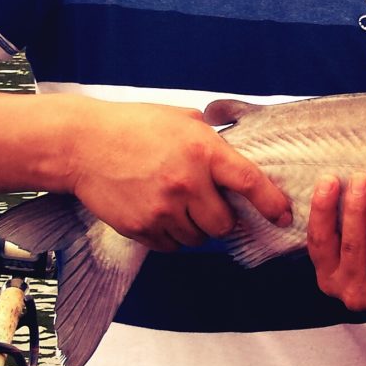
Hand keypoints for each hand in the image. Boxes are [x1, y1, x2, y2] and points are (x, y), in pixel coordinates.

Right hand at [66, 100, 291, 251]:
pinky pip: (171, 246)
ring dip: (196, 228)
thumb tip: (238, 153)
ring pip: (198, 238)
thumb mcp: (184, 120)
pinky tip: (161, 213)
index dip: (271, 203)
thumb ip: (214, 139)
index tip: (284, 216)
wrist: (82, 143)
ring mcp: (162, 208)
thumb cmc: (135, 125)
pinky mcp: (140, 227)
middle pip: (224, 223)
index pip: (250, 182)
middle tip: (211, 205)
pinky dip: (172, 236)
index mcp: (204, 151)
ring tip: (179, 204)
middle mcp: (187, 182)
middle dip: (223, 219)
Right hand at [307, 172, 365, 310]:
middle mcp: (351, 291)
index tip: (329, 179)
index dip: (322, 209)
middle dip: (357, 206)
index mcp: (329, 277)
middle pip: (353, 242)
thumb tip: (339, 180)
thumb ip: (342, 227)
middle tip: (363, 178)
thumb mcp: (354, 252)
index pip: (319, 241)